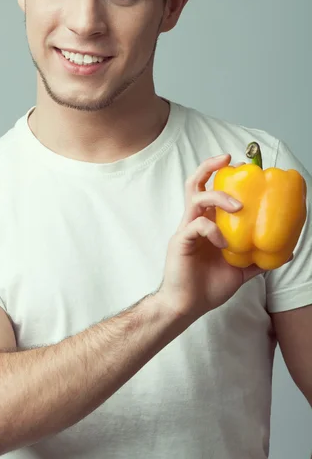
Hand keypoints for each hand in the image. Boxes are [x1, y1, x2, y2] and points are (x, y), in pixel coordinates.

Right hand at [157, 154, 267, 322]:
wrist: (186, 306)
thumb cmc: (208, 287)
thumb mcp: (239, 272)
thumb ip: (257, 259)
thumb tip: (285, 253)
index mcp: (205, 224)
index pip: (208, 190)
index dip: (219, 174)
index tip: (237, 164)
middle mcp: (193, 221)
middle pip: (194, 183)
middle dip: (209, 167)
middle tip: (227, 160)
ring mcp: (185, 229)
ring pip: (195, 197)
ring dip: (218, 196)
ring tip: (238, 206)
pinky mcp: (181, 240)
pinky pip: (197, 224)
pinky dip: (213, 229)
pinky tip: (224, 244)